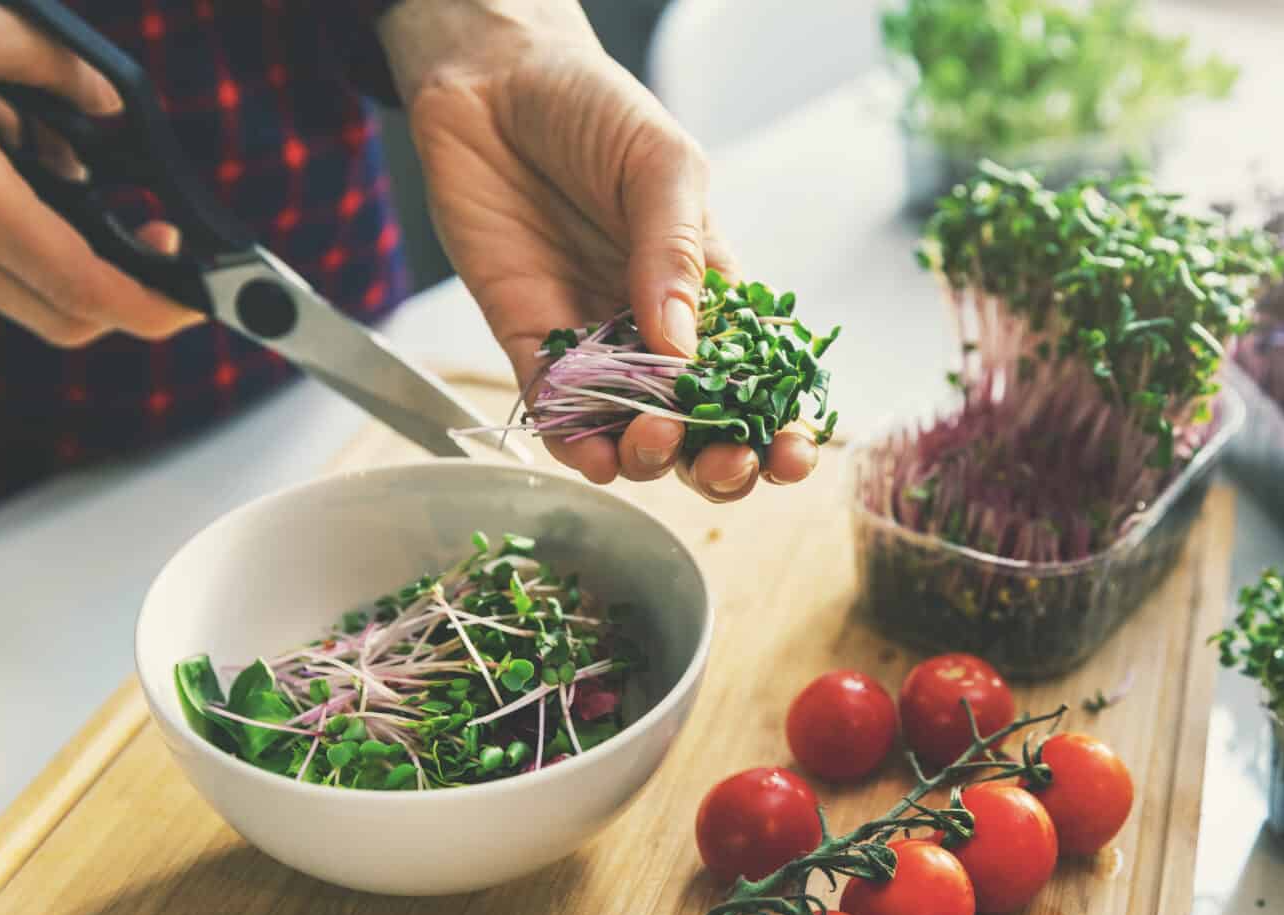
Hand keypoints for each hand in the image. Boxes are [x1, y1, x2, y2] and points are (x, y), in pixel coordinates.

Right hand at [0, 2, 197, 346]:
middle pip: (64, 316)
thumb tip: (107, 105)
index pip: (86, 287)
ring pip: (25, 294)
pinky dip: (24, 232)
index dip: (156, 305)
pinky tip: (12, 154)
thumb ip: (50, 64)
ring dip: (72, 255)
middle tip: (162, 239)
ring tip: (65, 162)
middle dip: (127, 292)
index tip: (201, 300)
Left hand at [379, 0, 818, 499]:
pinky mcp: (530, 341)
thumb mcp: (663, 166)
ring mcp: (594, 341)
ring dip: (649, 458)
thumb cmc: (593, 108)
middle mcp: (655, 328)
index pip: (755, 375)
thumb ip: (676, 253)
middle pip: (699, 424)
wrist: (492, 80)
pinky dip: (574, 444)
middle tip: (725, 465)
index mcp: (709, 288)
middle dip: (720, 462)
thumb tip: (685, 348)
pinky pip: (554, 411)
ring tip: (653, 442)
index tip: (791, 454)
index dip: (778, 424)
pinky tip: (593, 454)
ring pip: (630, 431)